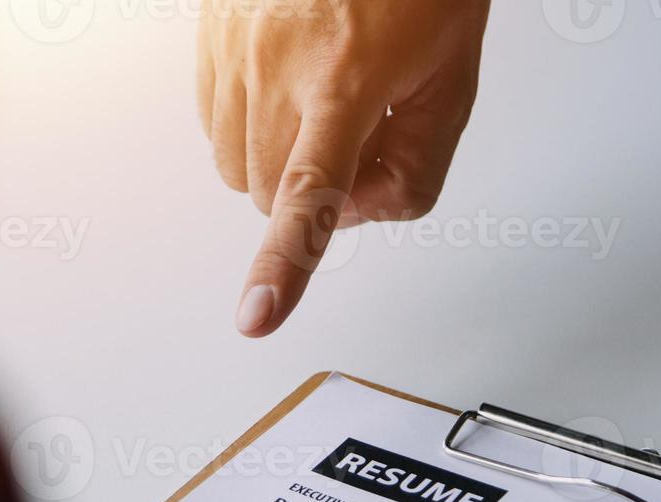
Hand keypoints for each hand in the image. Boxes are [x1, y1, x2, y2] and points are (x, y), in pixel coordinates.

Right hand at [197, 0, 491, 336]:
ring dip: (279, 161)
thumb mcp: (452, 78)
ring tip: (328, 101)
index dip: (283, 264)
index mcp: (347, 78)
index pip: (308, 195)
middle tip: (363, 139)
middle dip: (311, 194)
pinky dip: (252, 125)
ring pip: (235, 162)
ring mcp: (233, 43)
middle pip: (269, 191)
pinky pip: (212, 117)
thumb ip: (418, 166)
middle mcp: (276, 62)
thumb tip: (357, 213)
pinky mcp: (208, 29)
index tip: (257, 314)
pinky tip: (292, 82)